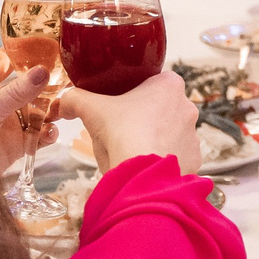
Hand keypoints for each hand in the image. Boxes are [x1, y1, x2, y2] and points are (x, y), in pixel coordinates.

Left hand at [0, 51, 58, 167]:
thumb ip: (17, 92)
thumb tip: (42, 72)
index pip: (4, 59)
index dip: (22, 51)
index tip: (45, 45)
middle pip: (27, 84)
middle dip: (45, 83)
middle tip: (65, 77)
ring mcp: (9, 121)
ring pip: (37, 109)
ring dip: (51, 110)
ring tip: (62, 108)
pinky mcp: (17, 143)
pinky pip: (39, 135)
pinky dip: (47, 134)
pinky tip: (50, 133)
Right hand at [59, 70, 198, 174]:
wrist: (141, 175)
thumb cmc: (122, 134)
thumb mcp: (90, 109)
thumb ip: (74, 99)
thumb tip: (63, 102)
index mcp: (169, 84)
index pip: (151, 82)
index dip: (133, 93)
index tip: (120, 104)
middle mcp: (187, 106)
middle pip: (161, 109)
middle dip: (143, 118)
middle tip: (121, 129)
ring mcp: (194, 136)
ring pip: (170, 134)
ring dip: (154, 140)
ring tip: (132, 151)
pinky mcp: (194, 161)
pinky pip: (177, 158)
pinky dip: (162, 161)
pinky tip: (145, 166)